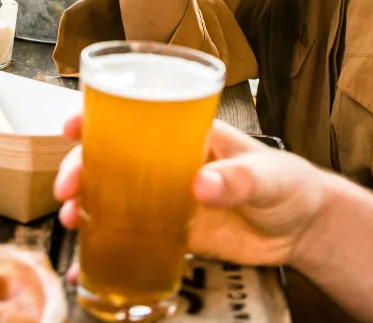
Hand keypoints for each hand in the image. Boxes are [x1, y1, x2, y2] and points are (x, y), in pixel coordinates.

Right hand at [54, 116, 327, 268]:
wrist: (304, 230)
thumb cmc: (290, 185)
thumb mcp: (269, 177)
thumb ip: (238, 179)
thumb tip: (202, 184)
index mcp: (189, 132)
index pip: (137, 114)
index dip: (100, 115)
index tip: (74, 126)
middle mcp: (170, 160)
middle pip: (112, 155)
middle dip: (81, 166)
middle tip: (68, 187)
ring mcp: (167, 195)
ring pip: (113, 192)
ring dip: (86, 201)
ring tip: (70, 217)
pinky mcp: (172, 229)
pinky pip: (131, 233)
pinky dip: (105, 244)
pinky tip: (84, 258)